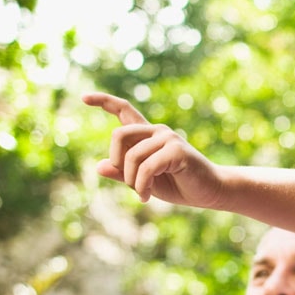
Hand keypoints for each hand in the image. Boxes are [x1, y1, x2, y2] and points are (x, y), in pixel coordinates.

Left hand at [82, 92, 224, 206]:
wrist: (211, 191)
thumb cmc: (179, 185)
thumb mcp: (144, 181)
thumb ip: (123, 173)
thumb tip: (98, 166)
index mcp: (148, 135)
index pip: (123, 110)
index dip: (103, 102)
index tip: (84, 98)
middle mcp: (157, 131)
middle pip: (118, 136)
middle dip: (116, 162)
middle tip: (130, 183)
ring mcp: (168, 138)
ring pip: (131, 157)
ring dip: (132, 181)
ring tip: (142, 194)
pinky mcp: (177, 150)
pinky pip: (146, 167)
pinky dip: (141, 186)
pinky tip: (146, 197)